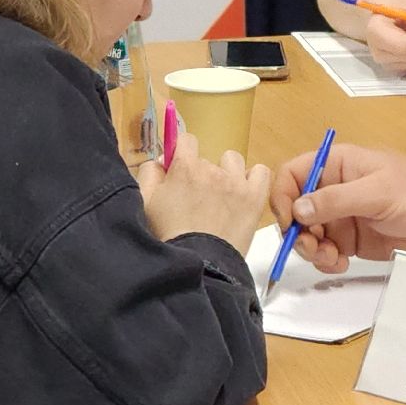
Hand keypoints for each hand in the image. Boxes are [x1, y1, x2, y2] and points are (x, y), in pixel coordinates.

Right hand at [137, 132, 268, 251]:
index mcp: (185, 168)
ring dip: (226, 173)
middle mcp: (212, 169)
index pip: (186, 140)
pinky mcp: (255, 197)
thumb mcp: (145, 202)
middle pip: (206, 160)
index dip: (181, 154)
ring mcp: (236, 182)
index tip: (179, 171)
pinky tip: (243, 194)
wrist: (199, 264)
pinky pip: (260, 171)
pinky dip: (253, 179)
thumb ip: (149, 173)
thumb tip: (162, 160)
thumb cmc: (167, 236)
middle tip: (195, 201)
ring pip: (233, 161)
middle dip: (199, 175)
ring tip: (221, 198)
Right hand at [271, 142, 405, 271]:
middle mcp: (334, 189)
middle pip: (294, 209)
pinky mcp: (349, 239)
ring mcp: (340, 215)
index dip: (283, 197)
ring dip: (311, 249)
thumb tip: (299, 208)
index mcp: (338, 164)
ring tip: (332, 258)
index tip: (291, 221)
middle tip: (314, 247)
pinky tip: (340, 263)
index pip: (292, 174)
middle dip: (298, 232)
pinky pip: (323, 251)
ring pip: (306, 234)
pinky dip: (325, 260)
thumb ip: (337, 200)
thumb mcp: (379, 193)